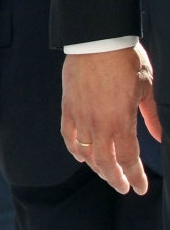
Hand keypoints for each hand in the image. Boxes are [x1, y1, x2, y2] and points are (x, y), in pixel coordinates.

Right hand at [61, 43, 160, 194]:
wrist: (97, 41)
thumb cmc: (124, 61)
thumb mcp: (146, 89)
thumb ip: (151, 116)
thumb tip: (160, 136)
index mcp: (121, 121)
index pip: (128, 159)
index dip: (135, 177)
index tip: (140, 188)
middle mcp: (99, 123)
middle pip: (105, 162)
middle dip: (115, 178)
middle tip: (122, 187)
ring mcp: (81, 115)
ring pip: (86, 152)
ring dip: (96, 167)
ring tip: (104, 173)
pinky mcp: (68, 106)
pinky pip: (68, 135)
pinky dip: (74, 148)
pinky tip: (79, 155)